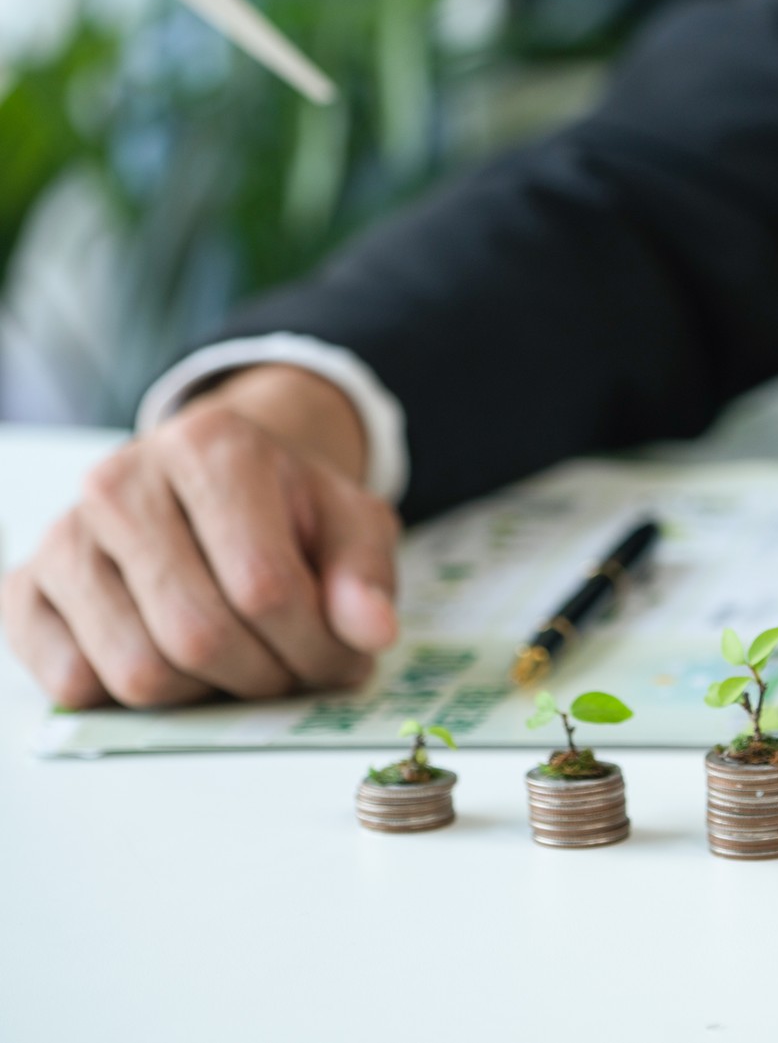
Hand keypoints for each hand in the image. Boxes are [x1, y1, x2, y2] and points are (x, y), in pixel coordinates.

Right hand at [2, 366, 399, 707]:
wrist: (213, 480)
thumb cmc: (286, 507)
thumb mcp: (351, 521)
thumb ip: (367, 573)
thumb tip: (371, 633)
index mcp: (211, 448)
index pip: (265, 586)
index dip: (317, 647)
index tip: (347, 661)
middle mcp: (121, 482)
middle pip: (200, 635)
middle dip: (267, 677)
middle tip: (298, 673)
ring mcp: (62, 536)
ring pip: (138, 671)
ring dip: (207, 695)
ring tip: (246, 665)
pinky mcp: (23, 589)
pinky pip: (72, 683)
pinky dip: (134, 700)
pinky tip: (178, 662)